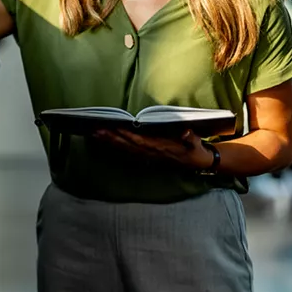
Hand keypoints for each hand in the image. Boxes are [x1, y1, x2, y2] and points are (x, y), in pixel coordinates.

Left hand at [92, 127, 214, 169]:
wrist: (197, 162)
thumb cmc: (195, 149)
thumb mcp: (196, 143)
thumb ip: (191, 138)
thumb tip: (186, 132)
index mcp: (160, 148)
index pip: (139, 141)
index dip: (126, 135)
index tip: (113, 128)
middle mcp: (150, 153)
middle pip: (127, 145)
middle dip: (111, 138)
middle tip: (94, 130)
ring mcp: (147, 156)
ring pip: (124, 148)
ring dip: (109, 142)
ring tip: (94, 134)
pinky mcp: (146, 156)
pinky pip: (127, 151)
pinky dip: (116, 146)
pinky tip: (105, 141)